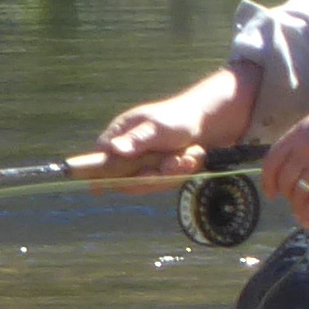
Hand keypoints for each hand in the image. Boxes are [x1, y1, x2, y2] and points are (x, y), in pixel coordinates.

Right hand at [94, 66, 256, 178]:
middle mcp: (130, 150)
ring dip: (172, 173)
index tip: (97, 189)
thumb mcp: (157, 129)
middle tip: (173, 163)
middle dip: (152, 175)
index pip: (100, 157)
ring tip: (188, 157)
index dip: (99, 173)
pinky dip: (182, 172)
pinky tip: (192, 158)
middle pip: (126, 178)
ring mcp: (146, 162)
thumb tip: (113, 149)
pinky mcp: (161, 170)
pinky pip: (165, 182)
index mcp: (121, 134)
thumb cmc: (179, 118)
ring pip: (149, 182)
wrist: (211, 122)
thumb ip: (136, 140)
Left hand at [260, 100, 308, 227]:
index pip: (272, 162)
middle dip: (288, 197)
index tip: (271, 194)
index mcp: (296, 136)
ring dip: (300, 209)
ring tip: (303, 219)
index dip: (268, 181)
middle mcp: (304, 150)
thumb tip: (289, 165)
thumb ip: (300, 143)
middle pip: (286, 180)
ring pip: (301, 192)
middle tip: (294, 205)